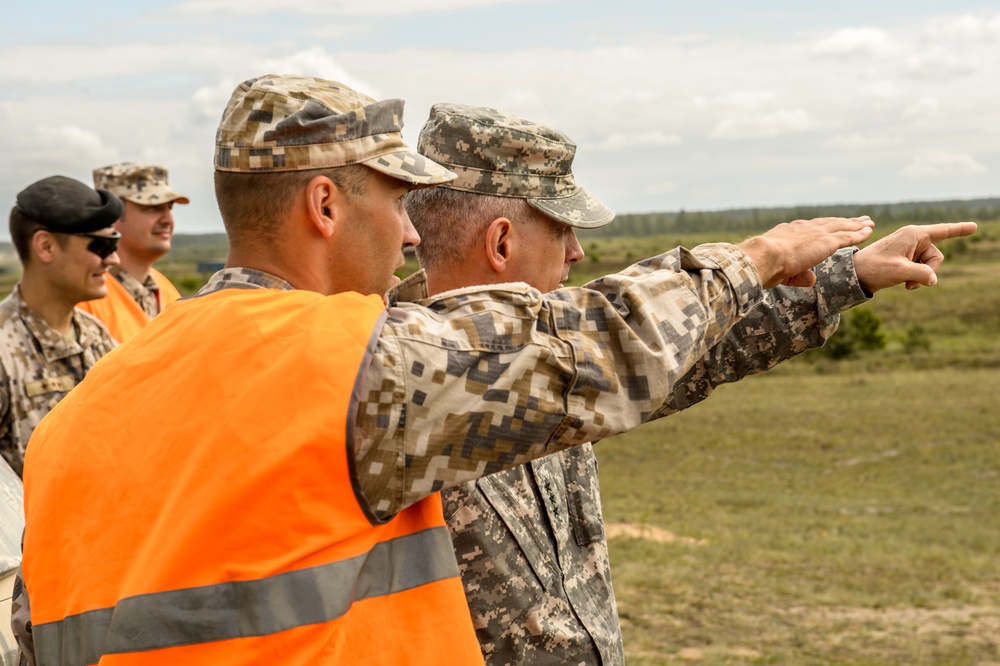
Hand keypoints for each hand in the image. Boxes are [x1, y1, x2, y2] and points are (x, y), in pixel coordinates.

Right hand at [739, 217, 875, 287]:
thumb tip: (812, 280)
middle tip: (858, 219)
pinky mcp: (826, 242)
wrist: (764, 256)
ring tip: (868, 223)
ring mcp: (817, 233)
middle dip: (845, 221)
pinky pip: (848, 236)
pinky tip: (869, 231)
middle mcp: (805, 228)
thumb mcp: (781, 270)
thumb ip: (799, 275)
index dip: (825, 226)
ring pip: (842, 227)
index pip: (812, 227)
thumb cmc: (765, 265)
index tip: (834, 225)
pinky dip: (860, 233)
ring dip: (857, 225)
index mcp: (791, 231)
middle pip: (831, 223)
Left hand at [853, 222, 977, 292]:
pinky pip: (920, 269)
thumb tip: (933, 279)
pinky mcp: (904, 258)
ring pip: (929, 265)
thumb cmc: (875, 268)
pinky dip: (915, 278)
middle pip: (936, 256)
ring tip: (905, 283)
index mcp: (913, 234)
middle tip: (911, 280)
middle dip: (929, 270)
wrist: (854, 275)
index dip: (959, 229)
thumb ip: (922, 273)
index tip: (974, 227)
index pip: (942, 231)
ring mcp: (908, 248)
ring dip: (920, 276)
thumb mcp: (901, 271)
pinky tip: (904, 284)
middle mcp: (912, 238)